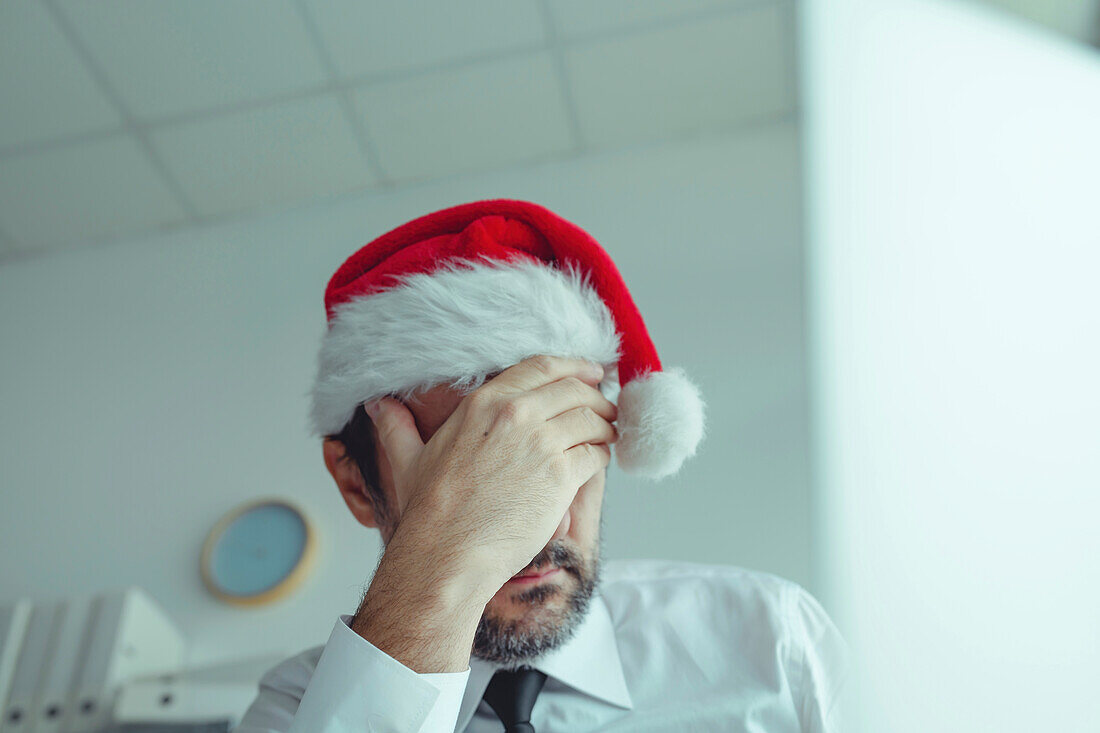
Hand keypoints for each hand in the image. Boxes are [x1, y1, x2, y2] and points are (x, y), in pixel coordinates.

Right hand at [367, 354, 617, 595]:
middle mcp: (516, 414)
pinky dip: (603, 455)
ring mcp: (540, 443)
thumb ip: (397, 427)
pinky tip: (600, 460)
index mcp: (483, 403)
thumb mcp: (408, 458)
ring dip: (606, 426)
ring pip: (592, 420)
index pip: (542, 366)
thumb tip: (378, 406)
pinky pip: (597, 454)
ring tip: (608, 434)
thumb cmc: (428, 512)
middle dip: (597, 397)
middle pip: (575, 390)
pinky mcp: (560, 475)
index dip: (574, 366)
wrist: (446, 553)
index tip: (590, 371)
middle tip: (606, 408)